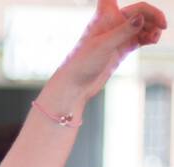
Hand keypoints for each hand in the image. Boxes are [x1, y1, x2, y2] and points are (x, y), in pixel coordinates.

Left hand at [50, 1, 166, 105]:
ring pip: (142, 24)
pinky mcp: (121, 48)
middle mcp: (112, 22)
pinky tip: (152, 40)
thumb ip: (124, 31)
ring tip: (155, 37)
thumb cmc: (82, 63)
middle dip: (152, 16)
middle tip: (162, 27)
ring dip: (152, 28)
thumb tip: (141, 19)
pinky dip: (149, 36)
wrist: (74, 86)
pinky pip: (141, 36)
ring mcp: (118, 35)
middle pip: (139, 10)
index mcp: (104, 15)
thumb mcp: (104, 45)